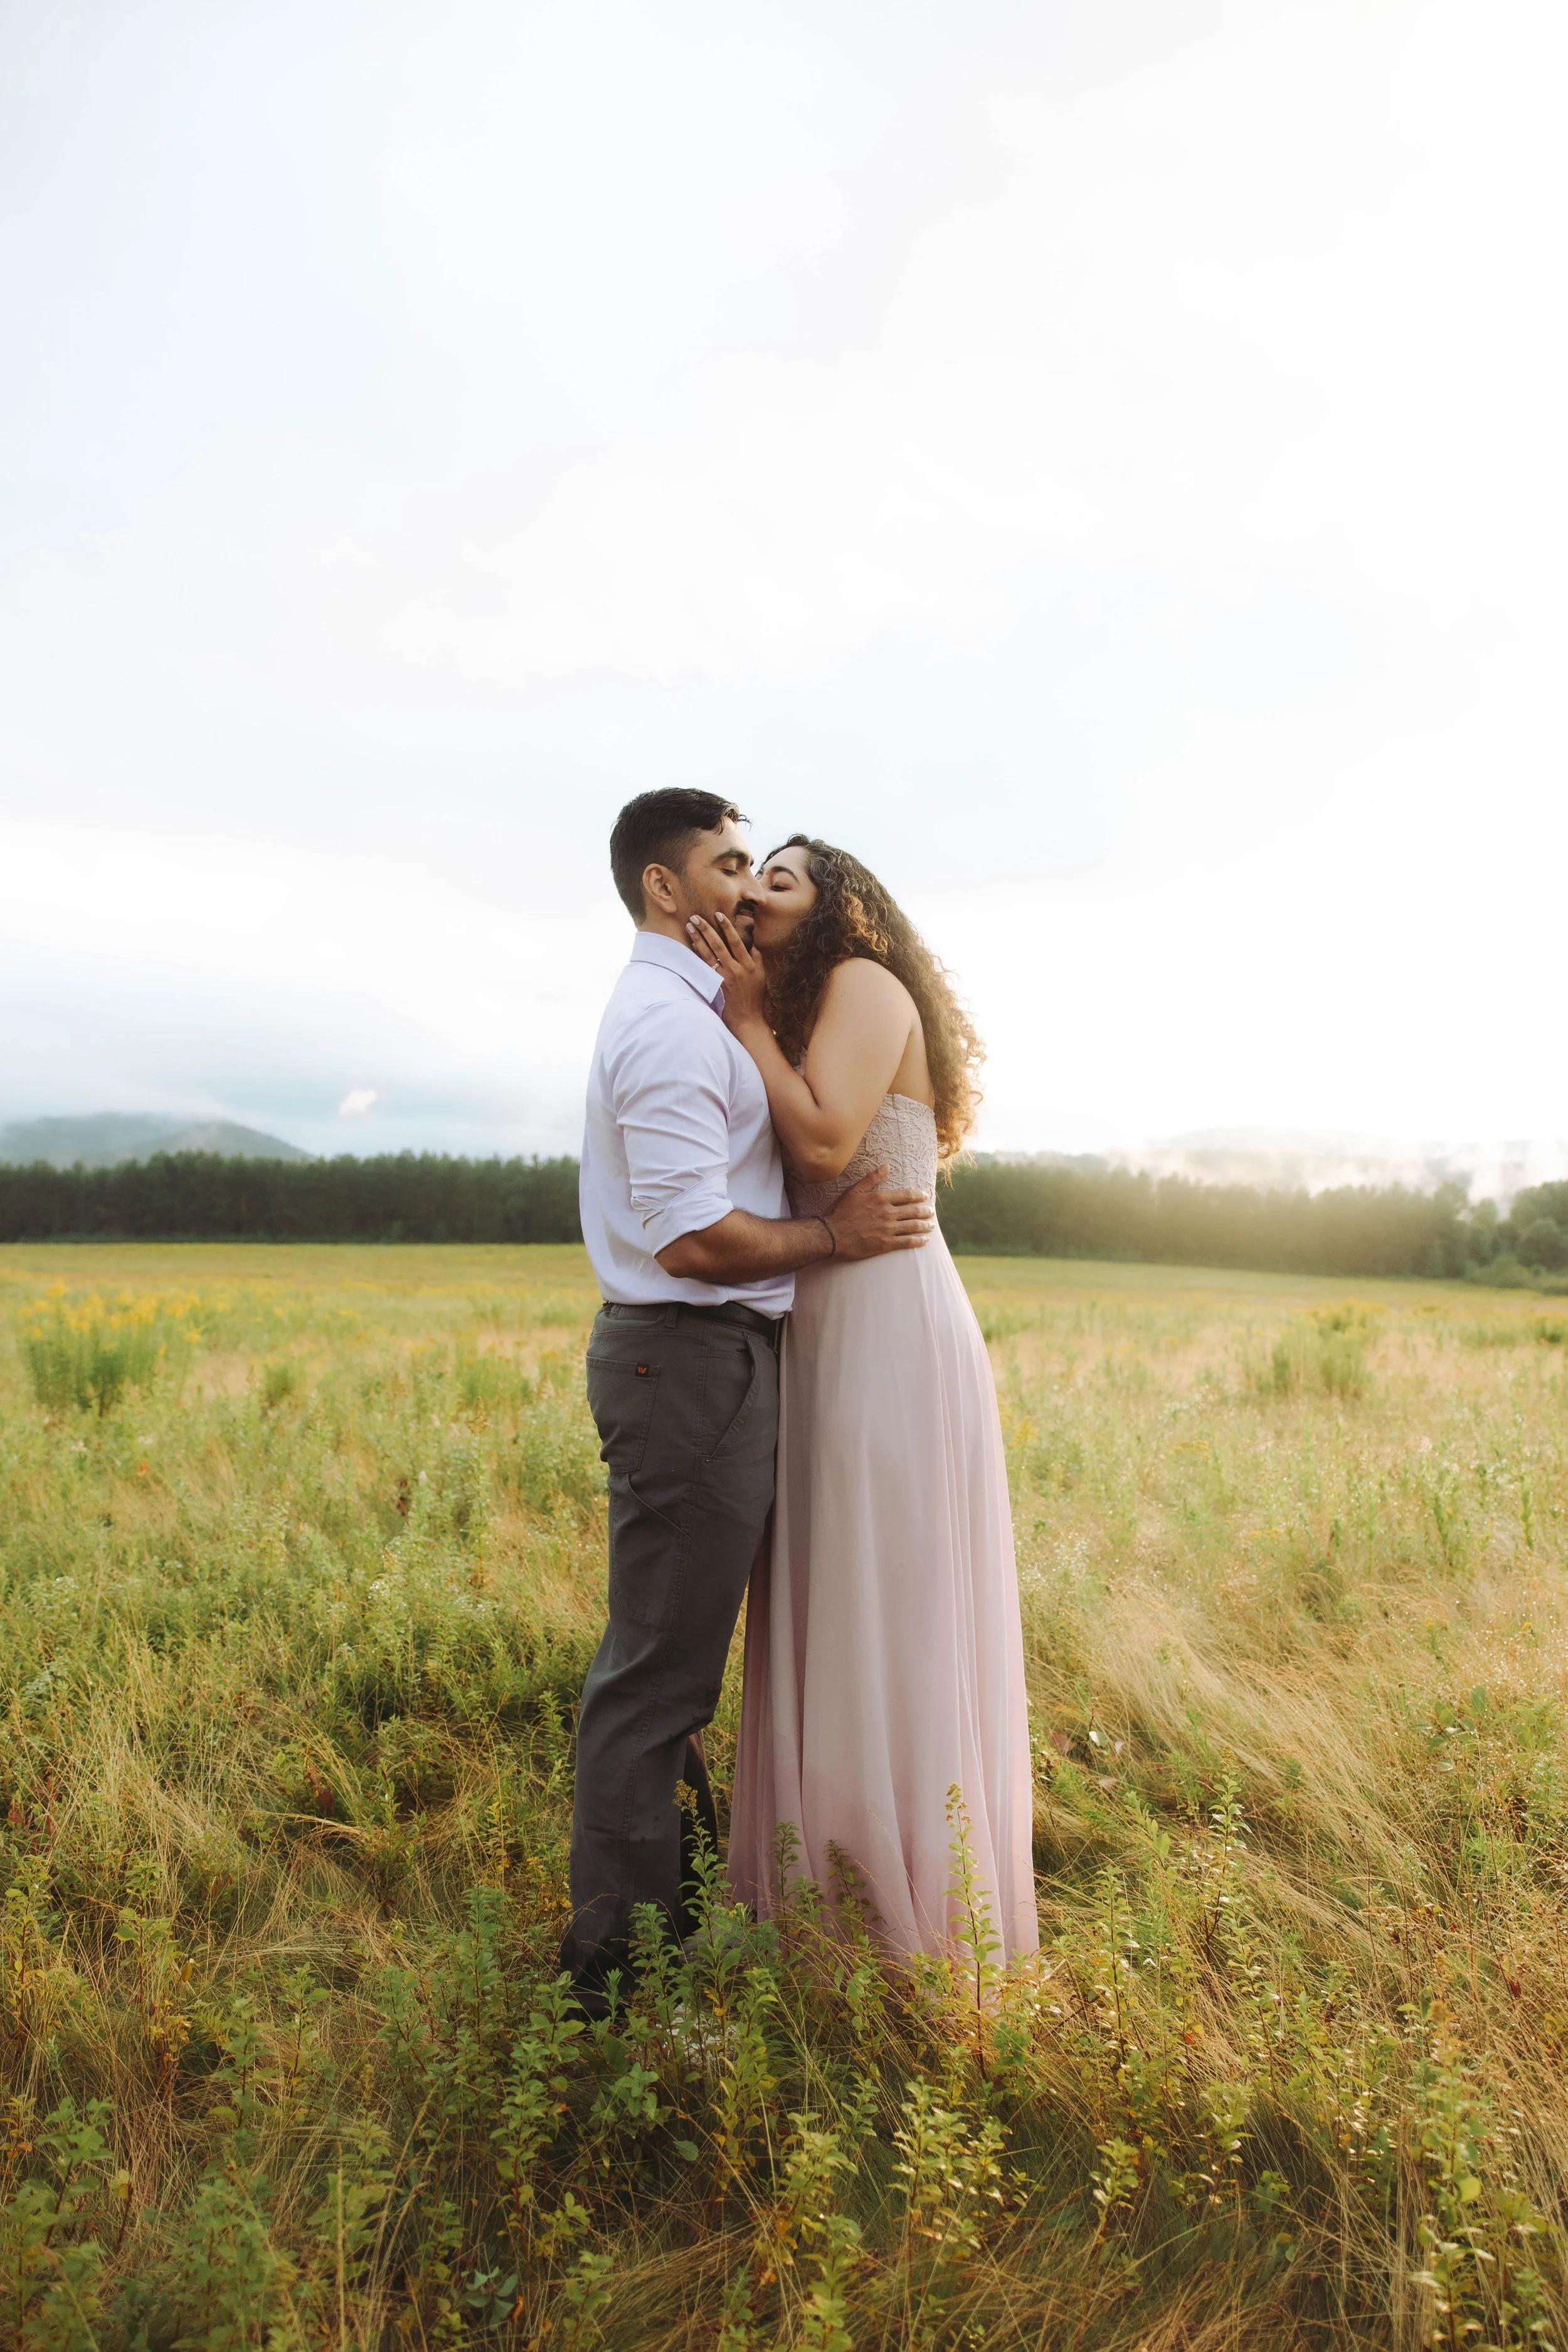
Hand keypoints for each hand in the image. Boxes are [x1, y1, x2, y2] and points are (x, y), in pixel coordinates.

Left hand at [686, 911, 768, 1029]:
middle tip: (696, 917)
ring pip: (710, 954)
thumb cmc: (755, 997)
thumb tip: (750, 942)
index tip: (718, 914)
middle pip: (719, 945)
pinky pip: (705, 967)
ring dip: (699, 939)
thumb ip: (756, 958)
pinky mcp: (716, 986)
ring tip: (690, 926)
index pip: (737, 941)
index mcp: (749, 965)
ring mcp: (725, 978)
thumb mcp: (761, 975)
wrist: (747, 1019)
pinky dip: (698, 955)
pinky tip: (692, 945)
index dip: (727, 927)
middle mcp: (737, 970)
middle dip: (707, 929)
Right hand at [825, 1165, 934, 1259]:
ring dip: (925, 1225)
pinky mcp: (886, 1244)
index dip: (918, 1195)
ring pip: (913, 1226)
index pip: (906, 1195)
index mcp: (881, 1198)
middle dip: (925, 1211)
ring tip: (931, 1225)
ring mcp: (888, 1229)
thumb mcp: (854, 1191)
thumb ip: (872, 1178)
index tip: (925, 1196)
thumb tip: (887, 1166)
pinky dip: (918, 1241)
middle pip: (913, 1211)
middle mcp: (888, 1213)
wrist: (833, 1235)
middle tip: (931, 1212)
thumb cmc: (841, 1212)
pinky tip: (924, 1240)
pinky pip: (907, 1242)